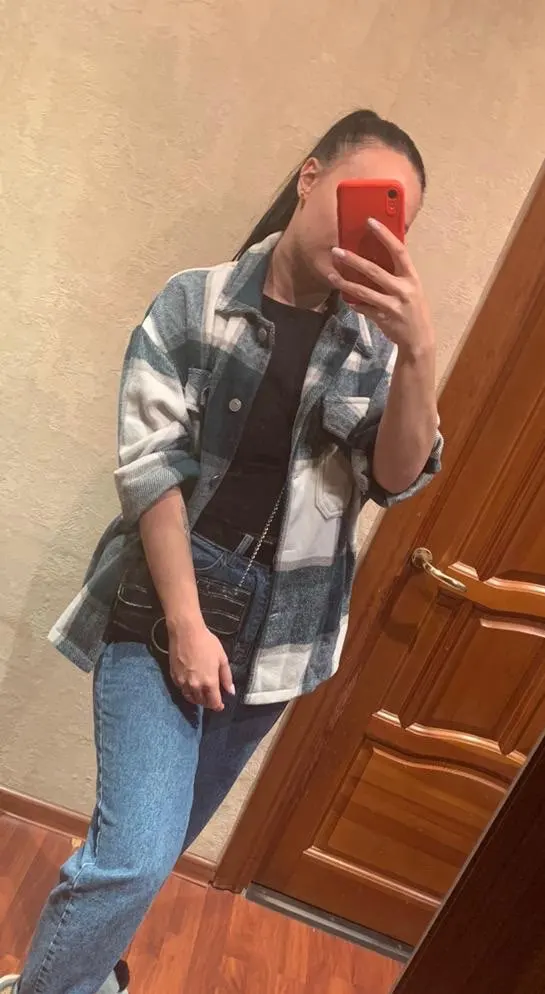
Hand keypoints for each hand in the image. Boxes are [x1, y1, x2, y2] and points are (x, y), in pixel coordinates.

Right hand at [167, 619, 234, 710]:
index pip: (213, 703)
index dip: (218, 706)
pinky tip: (191, 686)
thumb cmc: (207, 643)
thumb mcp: (222, 658)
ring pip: (190, 698)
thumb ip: (227, 677)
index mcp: (209, 682)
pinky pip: (182, 690)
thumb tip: (231, 691)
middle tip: (212, 699)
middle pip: (202, 702)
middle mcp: (195, 686)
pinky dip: (188, 691)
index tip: (221, 705)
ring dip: (197, 699)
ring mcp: (183, 682)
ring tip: (202, 695)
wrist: (186, 632)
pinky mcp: (174, 677)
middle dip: (208, 703)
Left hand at [329, 219, 434, 358]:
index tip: (370, 222)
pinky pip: (363, 308)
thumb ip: (397, 273)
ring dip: (345, 283)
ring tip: (331, 274)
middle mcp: (403, 289)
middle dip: (353, 260)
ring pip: (363, 291)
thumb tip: (375, 255)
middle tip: (336, 251)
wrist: (419, 339)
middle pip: (374, 270)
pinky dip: (353, 302)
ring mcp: (392, 305)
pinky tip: (345, 297)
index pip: (398, 251)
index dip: (384, 235)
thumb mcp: (411, 288)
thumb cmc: (413, 308)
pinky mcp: (383, 318)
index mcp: (411, 277)